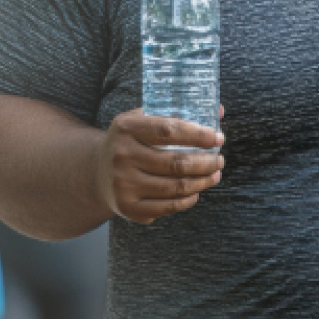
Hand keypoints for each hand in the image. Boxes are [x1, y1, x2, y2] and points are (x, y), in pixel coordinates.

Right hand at [96, 109, 225, 225]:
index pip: (169, 130)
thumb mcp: (144, 120)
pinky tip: (197, 191)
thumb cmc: (131, 142)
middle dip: (206, 162)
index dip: (198, 135)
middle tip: (220, 160)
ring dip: (202, 181)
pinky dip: (188, 200)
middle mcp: (121, 156)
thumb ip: (178, 113)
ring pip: (175, 187)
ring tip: (215, 174)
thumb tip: (220, 111)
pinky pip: (167, 207)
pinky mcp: (128, 207)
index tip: (219, 138)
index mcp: (126, 128)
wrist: (98, 172)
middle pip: (176, 162)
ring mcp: (123, 184)